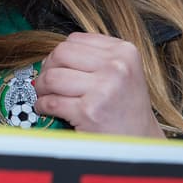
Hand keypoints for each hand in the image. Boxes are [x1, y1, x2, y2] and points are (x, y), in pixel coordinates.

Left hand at [33, 32, 164, 137]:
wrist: (140, 142)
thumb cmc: (126, 108)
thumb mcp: (122, 72)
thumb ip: (94, 57)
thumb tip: (52, 56)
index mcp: (124, 52)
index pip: (75, 40)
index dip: (60, 54)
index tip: (57, 66)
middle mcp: (116, 67)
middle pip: (60, 54)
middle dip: (47, 68)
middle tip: (46, 82)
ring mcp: (103, 89)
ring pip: (52, 77)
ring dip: (41, 88)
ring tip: (45, 95)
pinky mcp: (89, 111)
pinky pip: (51, 102)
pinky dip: (42, 106)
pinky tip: (47, 109)